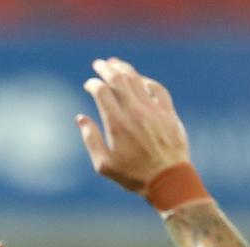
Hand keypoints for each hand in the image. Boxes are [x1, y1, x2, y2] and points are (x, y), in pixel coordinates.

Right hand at [77, 57, 189, 194]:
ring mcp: (154, 111)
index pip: (102, 92)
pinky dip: (147, 81)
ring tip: (116, 63)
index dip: (93, 84)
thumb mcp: (104, 164)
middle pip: (119, 80)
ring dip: (125, 69)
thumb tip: (81, 118)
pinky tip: (141, 79)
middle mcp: (135, 112)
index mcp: (116, 124)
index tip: (89, 84)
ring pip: (138, 80)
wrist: (168, 180)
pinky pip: (158, 89)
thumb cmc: (133, 176)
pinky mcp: (168, 113)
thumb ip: (90, 139)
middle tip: (99, 64)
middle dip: (107, 69)